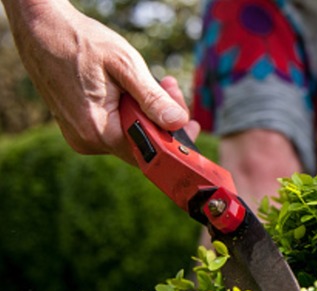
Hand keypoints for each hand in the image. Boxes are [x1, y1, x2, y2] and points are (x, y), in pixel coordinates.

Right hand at [7, 1, 197, 163]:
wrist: (43, 30)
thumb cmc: (82, 42)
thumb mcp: (125, 65)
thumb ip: (152, 98)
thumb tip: (177, 122)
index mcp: (98, 131)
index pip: (150, 152)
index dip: (174, 140)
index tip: (191, 123)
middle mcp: (88, 141)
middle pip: (142, 144)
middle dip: (163, 119)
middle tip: (171, 88)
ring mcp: (82, 136)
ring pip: (131, 134)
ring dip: (149, 112)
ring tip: (156, 82)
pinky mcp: (80, 128)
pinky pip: (117, 128)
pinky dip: (132, 111)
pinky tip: (134, 89)